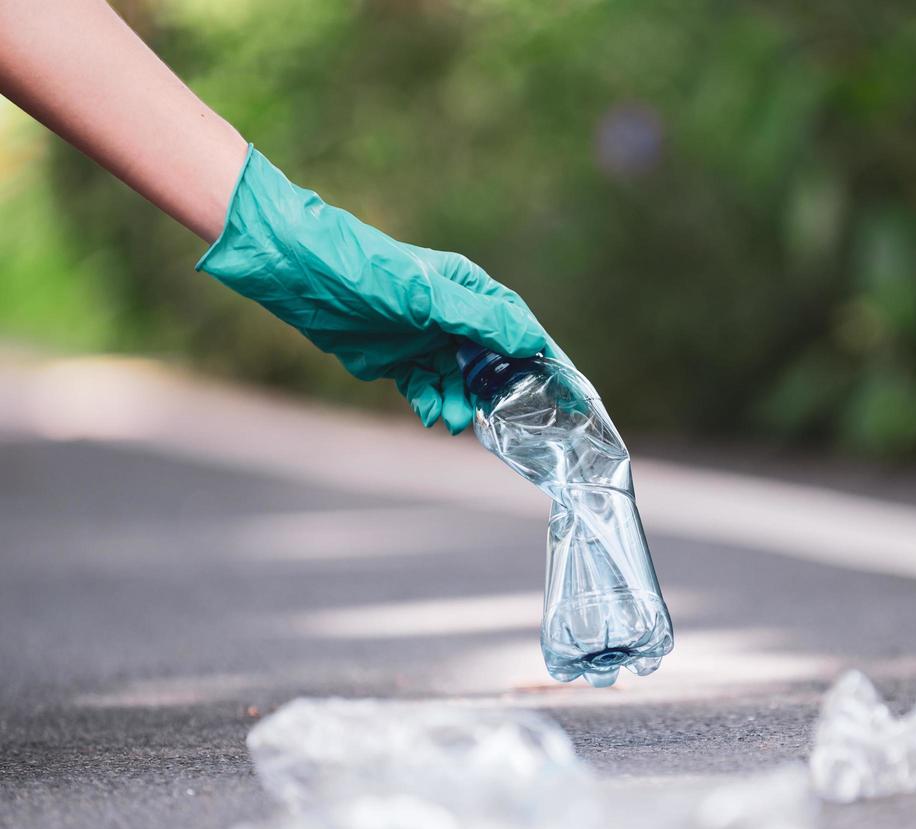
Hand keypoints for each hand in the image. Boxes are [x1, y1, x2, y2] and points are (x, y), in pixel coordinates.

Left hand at [198, 148, 554, 432]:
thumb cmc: (364, 269)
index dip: (545, 361)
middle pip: (494, 364)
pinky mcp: (398, 361)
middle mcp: (455, 318)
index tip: (569, 393)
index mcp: (471, 293)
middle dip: (501, 394)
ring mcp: (427, 340)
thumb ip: (480, 321)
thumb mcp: (428, 297)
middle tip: (508, 423)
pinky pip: (427, 390)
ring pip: (460, 383)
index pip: (521, 331)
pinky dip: (431, 404)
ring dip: (461, 404)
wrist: (296, 272)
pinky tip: (429, 414)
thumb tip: (531, 341)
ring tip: (452, 418)